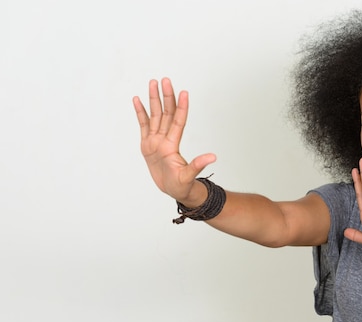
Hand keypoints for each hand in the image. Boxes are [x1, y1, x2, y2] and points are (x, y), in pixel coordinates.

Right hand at [132, 78, 215, 204]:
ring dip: (154, 99)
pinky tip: (138, 100)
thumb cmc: (182, 185)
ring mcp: (156, 141)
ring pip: (155, 115)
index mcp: (173, 145)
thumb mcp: (189, 176)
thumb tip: (213, 157)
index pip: (178, 121)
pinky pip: (143, 125)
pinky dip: (141, 113)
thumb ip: (198, 165)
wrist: (174, 190)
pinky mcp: (147, 145)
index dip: (181, 107)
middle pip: (166, 113)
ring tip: (153, 83)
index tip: (184, 92)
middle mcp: (165, 139)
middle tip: (165, 80)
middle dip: (166, 96)